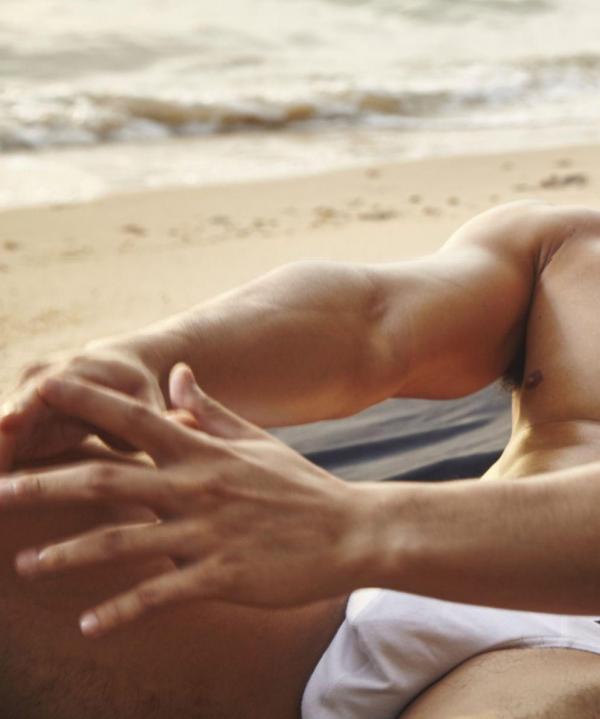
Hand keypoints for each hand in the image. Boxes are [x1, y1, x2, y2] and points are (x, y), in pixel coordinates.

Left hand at [0, 365, 370, 637]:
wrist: (351, 528)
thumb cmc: (298, 484)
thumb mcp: (254, 439)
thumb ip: (210, 408)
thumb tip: (177, 373)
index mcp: (203, 450)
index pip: (134, 417)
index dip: (85, 402)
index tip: (41, 390)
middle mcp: (197, 486)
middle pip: (108, 478)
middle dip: (46, 484)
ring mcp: (207, 533)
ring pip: (124, 543)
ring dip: (69, 553)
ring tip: (23, 563)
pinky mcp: (221, 576)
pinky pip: (161, 595)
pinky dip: (122, 611)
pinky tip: (88, 625)